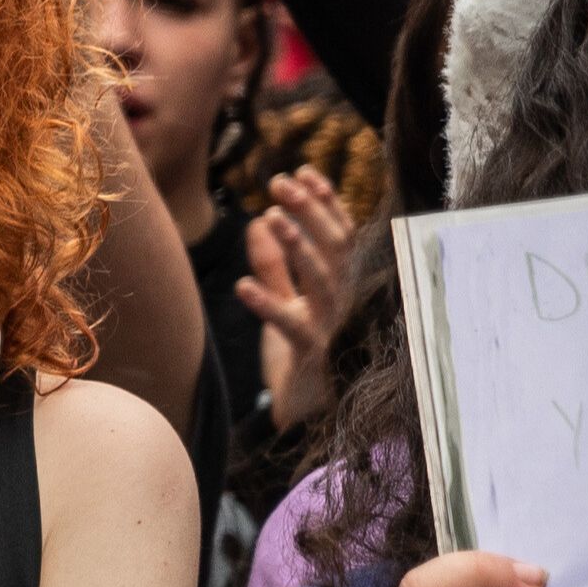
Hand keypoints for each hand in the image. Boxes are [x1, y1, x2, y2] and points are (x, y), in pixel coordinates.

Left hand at [238, 168, 359, 424]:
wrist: (307, 415)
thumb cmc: (302, 354)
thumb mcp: (286, 302)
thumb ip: (275, 265)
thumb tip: (261, 219)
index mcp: (341, 287)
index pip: (341, 236)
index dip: (325, 204)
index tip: (303, 171)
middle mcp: (344, 303)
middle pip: (334, 250)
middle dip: (310, 213)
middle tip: (279, 182)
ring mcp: (332, 327)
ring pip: (322, 281)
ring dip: (297, 248)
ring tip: (271, 217)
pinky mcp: (312, 355)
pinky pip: (292, 326)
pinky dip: (268, 305)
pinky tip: (243, 286)